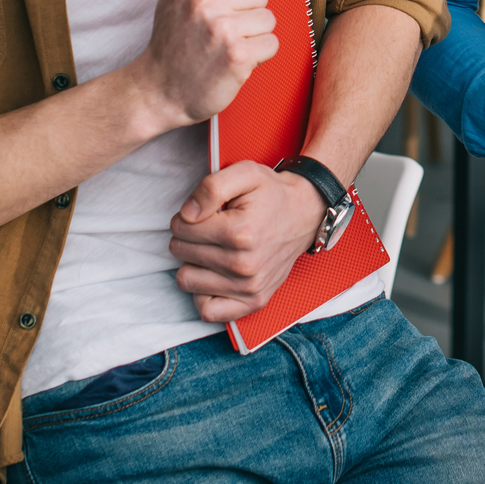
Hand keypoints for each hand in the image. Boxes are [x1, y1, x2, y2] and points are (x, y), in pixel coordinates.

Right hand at [132, 0, 278, 130]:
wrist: (157, 91)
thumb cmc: (172, 40)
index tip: (223, 3)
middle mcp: (204, 1)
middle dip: (247, 13)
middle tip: (222, 31)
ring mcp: (222, 29)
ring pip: (269, 19)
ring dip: (254, 36)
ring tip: (227, 46)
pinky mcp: (237, 57)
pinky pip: (272, 44)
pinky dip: (258, 56)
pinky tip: (234, 61)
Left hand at [169, 160, 325, 321]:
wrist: (304, 214)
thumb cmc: (271, 194)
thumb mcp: (245, 173)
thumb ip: (211, 187)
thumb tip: (186, 215)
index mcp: (239, 232)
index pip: (180, 227)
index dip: (186, 215)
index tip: (205, 212)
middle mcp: (244, 264)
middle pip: (180, 253)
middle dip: (188, 237)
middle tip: (209, 228)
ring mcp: (249, 287)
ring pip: (186, 280)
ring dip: (193, 262)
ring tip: (212, 249)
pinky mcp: (254, 301)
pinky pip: (207, 310)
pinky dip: (203, 293)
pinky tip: (213, 275)